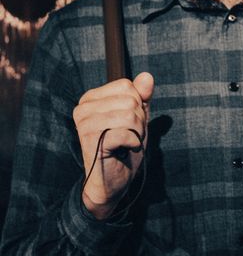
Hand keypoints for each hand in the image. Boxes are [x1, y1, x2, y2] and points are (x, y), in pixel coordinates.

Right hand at [73, 72, 153, 219]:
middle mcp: (83, 108)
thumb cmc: (125, 146)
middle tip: (128, 135)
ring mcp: (85, 124)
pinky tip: (123, 150)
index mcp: (91, 98)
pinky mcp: (92, 140)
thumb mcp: (138, 116)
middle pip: (130, 100)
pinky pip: (127, 133)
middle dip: (139, 120)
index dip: (138, 104)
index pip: (127, 85)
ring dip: (137, 132)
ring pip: (130, 116)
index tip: (129, 122)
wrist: (114, 179)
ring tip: (126, 143)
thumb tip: (147, 76)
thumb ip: (142, 95)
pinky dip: (134, 143)